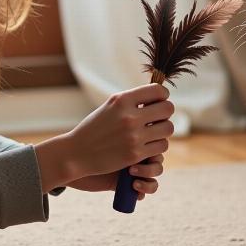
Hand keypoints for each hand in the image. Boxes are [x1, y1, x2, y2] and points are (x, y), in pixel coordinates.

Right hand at [34, 83, 173, 191]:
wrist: (77, 152)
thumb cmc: (96, 126)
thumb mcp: (111, 105)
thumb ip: (134, 99)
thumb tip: (160, 94)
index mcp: (122, 100)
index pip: (158, 91)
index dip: (163, 95)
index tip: (159, 101)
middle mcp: (129, 116)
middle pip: (168, 109)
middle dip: (166, 112)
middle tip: (158, 117)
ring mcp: (133, 136)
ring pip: (168, 128)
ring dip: (163, 130)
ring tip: (154, 131)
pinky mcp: (135, 154)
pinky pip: (161, 146)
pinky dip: (157, 145)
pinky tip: (148, 144)